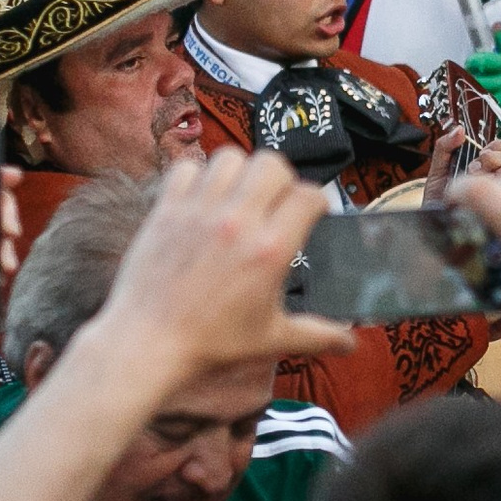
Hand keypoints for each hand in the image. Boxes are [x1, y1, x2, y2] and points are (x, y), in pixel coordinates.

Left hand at [87, 147, 350, 385]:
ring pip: (230, 157)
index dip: (317, 201)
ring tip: (239, 195)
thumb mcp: (273, 339)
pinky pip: (188, 168)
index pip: (309, 195)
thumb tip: (351, 343)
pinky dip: (198, 176)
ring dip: (240, 172)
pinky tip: (203, 199)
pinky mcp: (167, 210)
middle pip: (273, 163)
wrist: (150, 343)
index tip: (312, 213)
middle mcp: (238, 221)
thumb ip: (317, 335)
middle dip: (282, 177)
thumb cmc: (212, 343)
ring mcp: (199, 211)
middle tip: (276, 200)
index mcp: (270, 250)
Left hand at [462, 25, 500, 143]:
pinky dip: (473, 108)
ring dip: (469, 93)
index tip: (472, 66)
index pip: (483, 60)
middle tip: (472, 81)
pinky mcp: (498, 119)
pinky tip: (478, 108)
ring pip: (473, 93)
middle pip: (474, 77)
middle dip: (469, 78)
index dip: (472, 62)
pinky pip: (476, 109)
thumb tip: (496, 25)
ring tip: (474, 94)